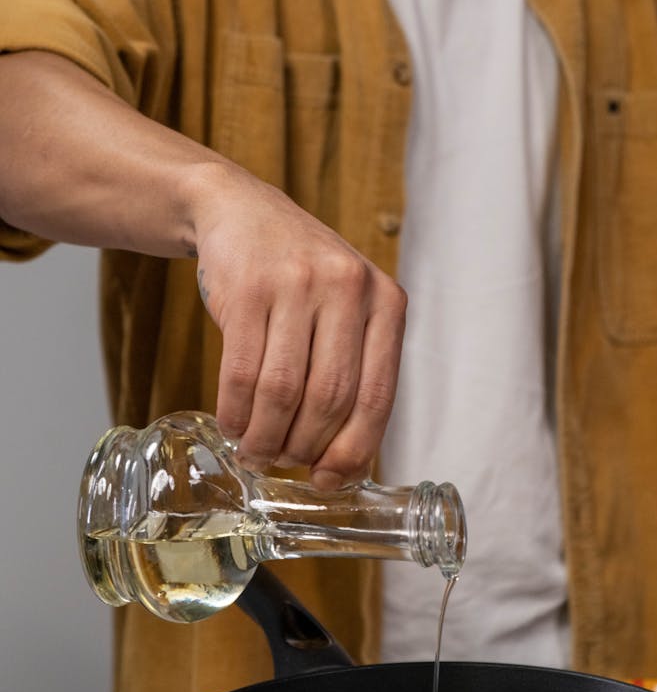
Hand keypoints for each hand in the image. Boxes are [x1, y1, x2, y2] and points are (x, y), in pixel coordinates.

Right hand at [190, 163, 406, 488]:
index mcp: (386, 302)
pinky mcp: (249, 287)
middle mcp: (349, 288)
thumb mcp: (346, 309)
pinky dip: (236, 413)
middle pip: (329, 399)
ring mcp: (298, 284)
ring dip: (266, 437)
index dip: (353, 450)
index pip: (377, 396)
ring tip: (255, 451)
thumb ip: (353, 370)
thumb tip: (342, 463)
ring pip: (283, 391)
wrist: (241, 212)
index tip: (329, 479)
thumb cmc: (299, 280)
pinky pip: (242, 373)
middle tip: (283, 463)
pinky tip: (233, 425)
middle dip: (303, 446)